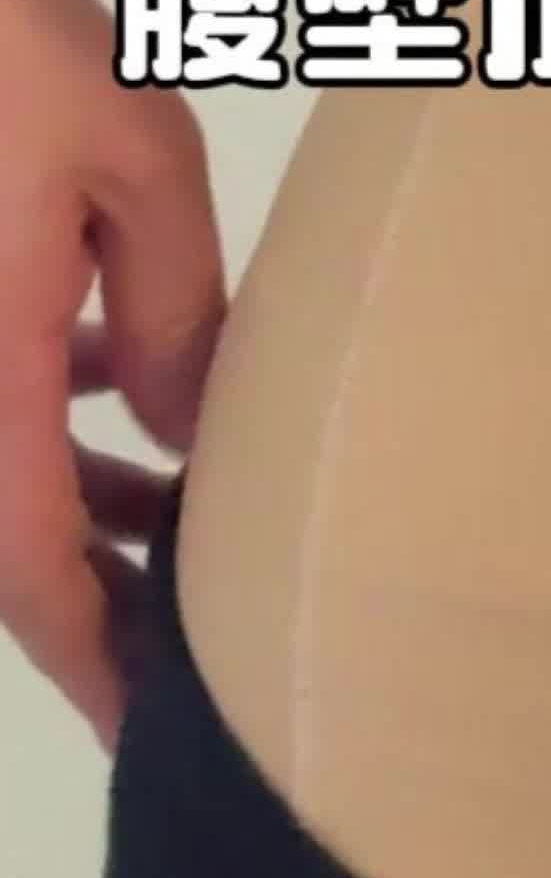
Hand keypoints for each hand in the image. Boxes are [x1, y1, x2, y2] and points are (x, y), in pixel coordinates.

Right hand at [0, 0, 225, 742]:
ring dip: (72, 497)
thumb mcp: (126, 147)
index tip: (159, 730)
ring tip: (183, 502)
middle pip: (0, 538)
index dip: (94, 662)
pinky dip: (38, 418)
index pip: (26, 569)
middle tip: (203, 618)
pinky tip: (116, 385)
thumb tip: (186, 428)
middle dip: (98, 585)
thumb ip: (169, 301)